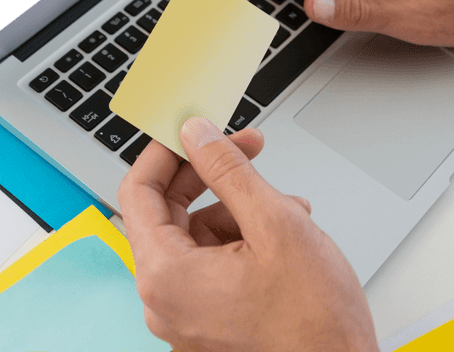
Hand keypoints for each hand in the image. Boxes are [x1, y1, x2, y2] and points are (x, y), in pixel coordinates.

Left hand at [118, 118, 378, 351]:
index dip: (166, 151)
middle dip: (211, 175)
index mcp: (166, 276)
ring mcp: (187, 317)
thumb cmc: (315, 325)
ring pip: (197, 237)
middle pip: (168, 212)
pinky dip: (243, 239)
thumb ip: (227, 170)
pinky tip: (284, 230)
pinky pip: (211, 265)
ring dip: (237, 208)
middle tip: (244, 146)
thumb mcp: (274, 223)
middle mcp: (165, 301)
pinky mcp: (210, 325)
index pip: (138, 191)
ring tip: (286, 203)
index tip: (191, 128)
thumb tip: (195, 134)